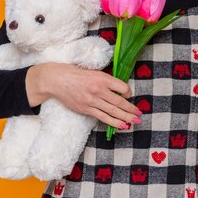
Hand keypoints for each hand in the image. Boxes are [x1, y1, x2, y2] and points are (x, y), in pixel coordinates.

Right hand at [26, 63, 140, 129]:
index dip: (128, 92)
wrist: (57, 80)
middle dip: (131, 109)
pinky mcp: (86, 109)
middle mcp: (98, 90)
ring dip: (126, 117)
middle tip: (140, 113)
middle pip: (119, 102)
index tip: (128, 95)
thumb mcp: (93, 71)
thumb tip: (119, 89)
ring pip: (113, 111)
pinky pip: (102, 117)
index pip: (121, 87)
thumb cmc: (76, 73)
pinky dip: (113, 122)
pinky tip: (122, 125)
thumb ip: (106, 80)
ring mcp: (92, 101)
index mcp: (102, 78)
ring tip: (135, 121)